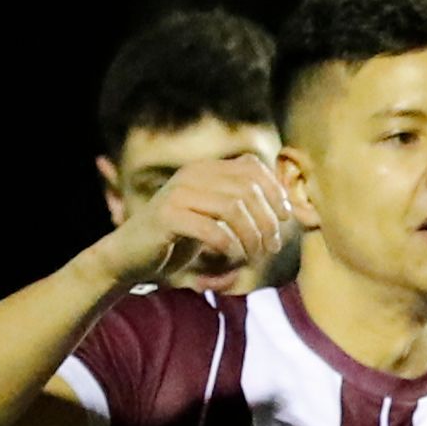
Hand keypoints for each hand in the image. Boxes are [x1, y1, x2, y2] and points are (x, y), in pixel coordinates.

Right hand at [96, 153, 292, 289]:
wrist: (132, 255)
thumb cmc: (181, 240)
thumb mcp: (216, 220)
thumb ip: (245, 210)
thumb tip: (294, 212)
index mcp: (206, 169)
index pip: (253, 167)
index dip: (276, 192)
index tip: (284, 220)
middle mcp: (193, 174)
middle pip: (248, 189)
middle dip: (267, 222)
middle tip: (271, 248)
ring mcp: (179, 193)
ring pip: (234, 208)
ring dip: (251, 237)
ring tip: (253, 256)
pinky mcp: (168, 217)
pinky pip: (213, 230)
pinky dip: (230, 247)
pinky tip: (231, 258)